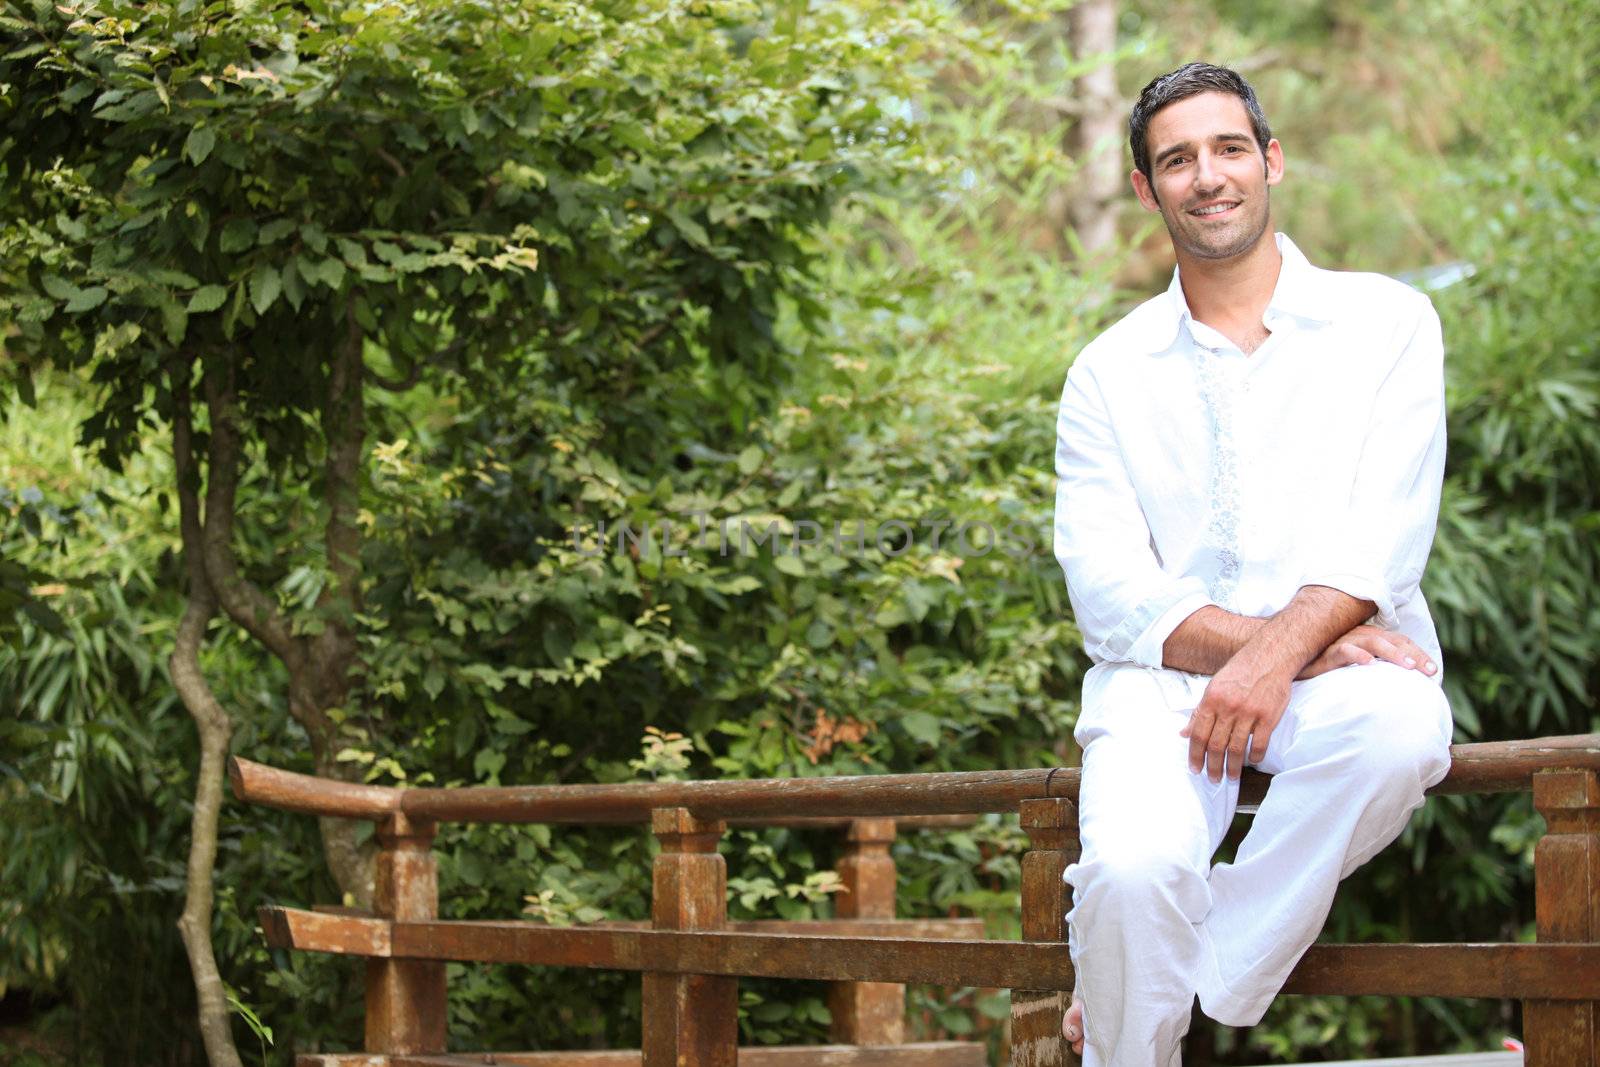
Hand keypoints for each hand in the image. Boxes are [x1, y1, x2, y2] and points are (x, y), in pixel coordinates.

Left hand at [1181, 654, 1290, 782]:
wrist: (1269, 657)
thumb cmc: (1240, 672)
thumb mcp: (1213, 687)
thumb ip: (1199, 711)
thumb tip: (1184, 732)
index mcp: (1211, 700)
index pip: (1198, 734)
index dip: (1195, 754)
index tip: (1195, 769)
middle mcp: (1228, 708)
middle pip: (1215, 745)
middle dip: (1212, 766)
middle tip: (1212, 779)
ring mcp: (1249, 713)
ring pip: (1236, 748)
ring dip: (1232, 767)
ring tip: (1230, 777)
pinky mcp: (1268, 716)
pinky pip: (1259, 743)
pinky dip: (1255, 756)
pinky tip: (1252, 762)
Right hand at [1297, 624, 1436, 679]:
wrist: (1292, 659)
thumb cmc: (1327, 665)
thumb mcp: (1357, 666)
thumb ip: (1376, 669)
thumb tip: (1402, 684)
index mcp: (1370, 637)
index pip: (1400, 642)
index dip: (1418, 653)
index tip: (1433, 672)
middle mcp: (1360, 636)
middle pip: (1392, 640)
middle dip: (1412, 654)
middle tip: (1427, 670)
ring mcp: (1344, 642)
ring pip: (1372, 642)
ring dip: (1392, 653)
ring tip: (1408, 666)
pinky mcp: (1327, 652)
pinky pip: (1343, 651)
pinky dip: (1356, 655)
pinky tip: (1368, 664)